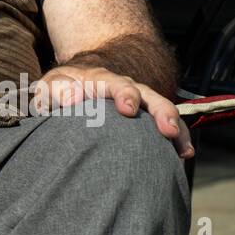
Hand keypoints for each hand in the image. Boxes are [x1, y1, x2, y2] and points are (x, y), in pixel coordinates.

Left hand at [32, 65, 193, 158]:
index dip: (124, 94)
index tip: (128, 109)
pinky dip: (177, 138)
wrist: (75, 85)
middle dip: (159, 111)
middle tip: (168, 129)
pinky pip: (166, 125)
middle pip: (147, 95)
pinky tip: (183, 155)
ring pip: (162, 109)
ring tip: (183, 148)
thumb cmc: (60, 90)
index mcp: (101, 80)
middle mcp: (125, 88)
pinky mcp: (146, 118)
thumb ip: (58, 90)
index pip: (115, 84)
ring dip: (175, 127)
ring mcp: (140, 102)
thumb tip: (73, 97)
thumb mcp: (51, 87)